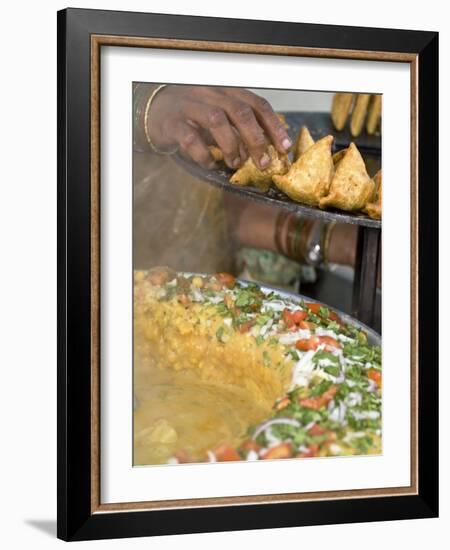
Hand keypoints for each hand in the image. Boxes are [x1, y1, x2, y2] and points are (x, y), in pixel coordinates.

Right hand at [147, 86, 291, 169]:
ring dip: (231, 146)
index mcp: (227, 92)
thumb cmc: (193, 117)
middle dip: (256, 139)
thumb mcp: (220, 116)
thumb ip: (239, 127)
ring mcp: (190, 106)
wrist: (155, 112)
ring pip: (217, 120)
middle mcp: (210, 94)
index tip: (284, 147)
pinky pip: (190, 138)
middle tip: (262, 162)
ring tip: (235, 164)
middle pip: (240, 111)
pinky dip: (203, 154)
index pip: (256, 104)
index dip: (273, 125)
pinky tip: (210, 164)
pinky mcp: (173, 122)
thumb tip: (267, 149)